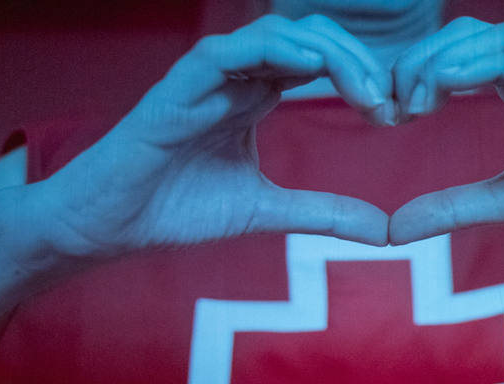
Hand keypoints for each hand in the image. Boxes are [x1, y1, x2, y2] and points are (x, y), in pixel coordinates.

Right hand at [35, 15, 391, 262]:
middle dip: (356, 61)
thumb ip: (324, 213)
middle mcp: (235, 77)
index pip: (320, 60)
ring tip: (363, 90)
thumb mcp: (268, 210)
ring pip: (274, 33)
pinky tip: (309, 65)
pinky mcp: (176, 88)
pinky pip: (225, 52)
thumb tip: (385, 230)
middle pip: (307, 37)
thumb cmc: (176, 209)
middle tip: (388, 103)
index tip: (392, 115)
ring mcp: (205, 78)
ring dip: (326, 54)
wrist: (110, 226)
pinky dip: (270, 50)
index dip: (362, 76)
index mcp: (256, 94)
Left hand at [388, 18, 503, 255]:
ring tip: (414, 93)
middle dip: (421, 62)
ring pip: (497, 40)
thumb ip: (455, 207)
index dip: (417, 75)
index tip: (388, 111)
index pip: (458, 58)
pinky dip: (490, 64)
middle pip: (468, 39)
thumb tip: (393, 229)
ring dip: (447, 60)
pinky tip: (453, 82)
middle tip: (390, 102)